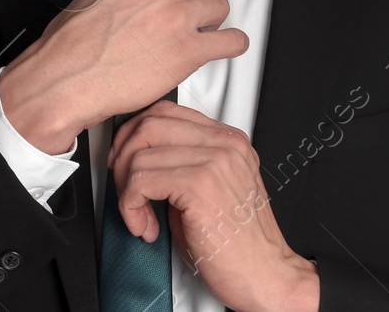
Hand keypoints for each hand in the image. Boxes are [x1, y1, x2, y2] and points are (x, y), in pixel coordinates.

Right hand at [0, 0, 249, 151]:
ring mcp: (178, 16)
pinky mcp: (189, 50)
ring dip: (210, 23)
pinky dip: (231, 45)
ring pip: (219, 8)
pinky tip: (225, 48)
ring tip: (198, 36)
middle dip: (195, 4)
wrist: (65, 79)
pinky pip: (232, 41)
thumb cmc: (72, 45)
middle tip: (183, 21)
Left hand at [107, 100, 319, 311]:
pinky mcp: (201, 185)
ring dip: (125, 190)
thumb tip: (140, 158)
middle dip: (123, 159)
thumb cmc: (239, 245)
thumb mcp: (213, 190)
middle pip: (148, 124)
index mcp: (229, 141)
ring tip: (140, 216)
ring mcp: (214, 161)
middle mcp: (224, 144)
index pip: (166, 112)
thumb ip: (184, 164)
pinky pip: (141, 181)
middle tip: (125, 191)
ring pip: (139, 153)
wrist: (266, 275)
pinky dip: (131, 207)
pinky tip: (146, 227)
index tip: (125, 163)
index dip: (134, 136)